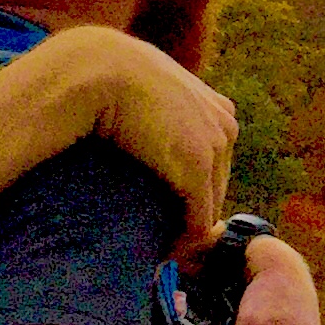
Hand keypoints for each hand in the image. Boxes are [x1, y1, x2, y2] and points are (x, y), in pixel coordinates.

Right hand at [48, 29, 237, 253]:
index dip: (194, 191)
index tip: (172, 214)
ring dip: (188, 233)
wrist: (99, 70)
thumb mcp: (151, 91)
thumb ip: (161, 112)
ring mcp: (215, 146)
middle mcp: (225, 125)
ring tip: (163, 252)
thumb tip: (143, 136)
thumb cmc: (111, 77)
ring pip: (209, 206)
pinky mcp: (197, 169)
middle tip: (168, 241)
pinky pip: (198, 219)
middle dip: (194, 213)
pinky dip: (183, 243)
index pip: (216, 162)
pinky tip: (163, 255)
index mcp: (219, 108)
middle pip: (217, 185)